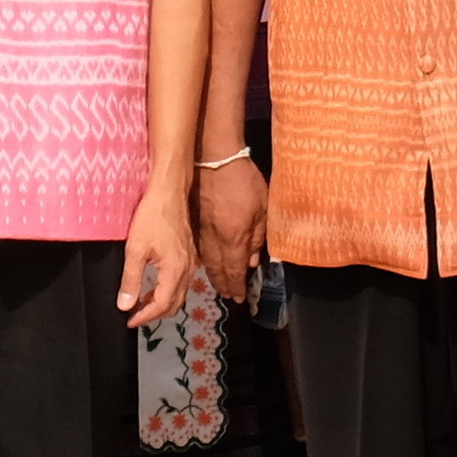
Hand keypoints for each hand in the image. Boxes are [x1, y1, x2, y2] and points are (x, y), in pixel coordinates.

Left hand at [117, 175, 191, 329]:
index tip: (130, 321)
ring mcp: (191, 262)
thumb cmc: (153, 217)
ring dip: (161, 303)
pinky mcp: (190, 255)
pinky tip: (155, 286)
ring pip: (179, 294)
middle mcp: (187, 270)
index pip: (162, 305)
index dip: (146, 317)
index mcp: (175, 271)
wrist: (169, 193)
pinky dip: (168, 291)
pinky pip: (182, 282)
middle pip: (174, 304)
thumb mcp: (135, 250)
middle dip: (155, 314)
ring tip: (142, 304)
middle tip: (135, 316)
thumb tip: (125, 304)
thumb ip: (130, 280)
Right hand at [194, 155, 266, 300]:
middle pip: (218, 269)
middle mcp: (215, 239)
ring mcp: (202, 231)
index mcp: (234, 237)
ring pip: (206, 261)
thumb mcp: (263, 207)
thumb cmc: (243, 179)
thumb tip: (253, 260)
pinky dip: (204, 261)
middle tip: (230, 296)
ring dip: (214, 275)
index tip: (239, 298)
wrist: (214, 157)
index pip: (234, 270)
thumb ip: (259, 236)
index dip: (237, 286)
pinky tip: (207, 264)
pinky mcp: (193, 222)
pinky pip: (199, 248)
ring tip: (220, 284)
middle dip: (224, 285)